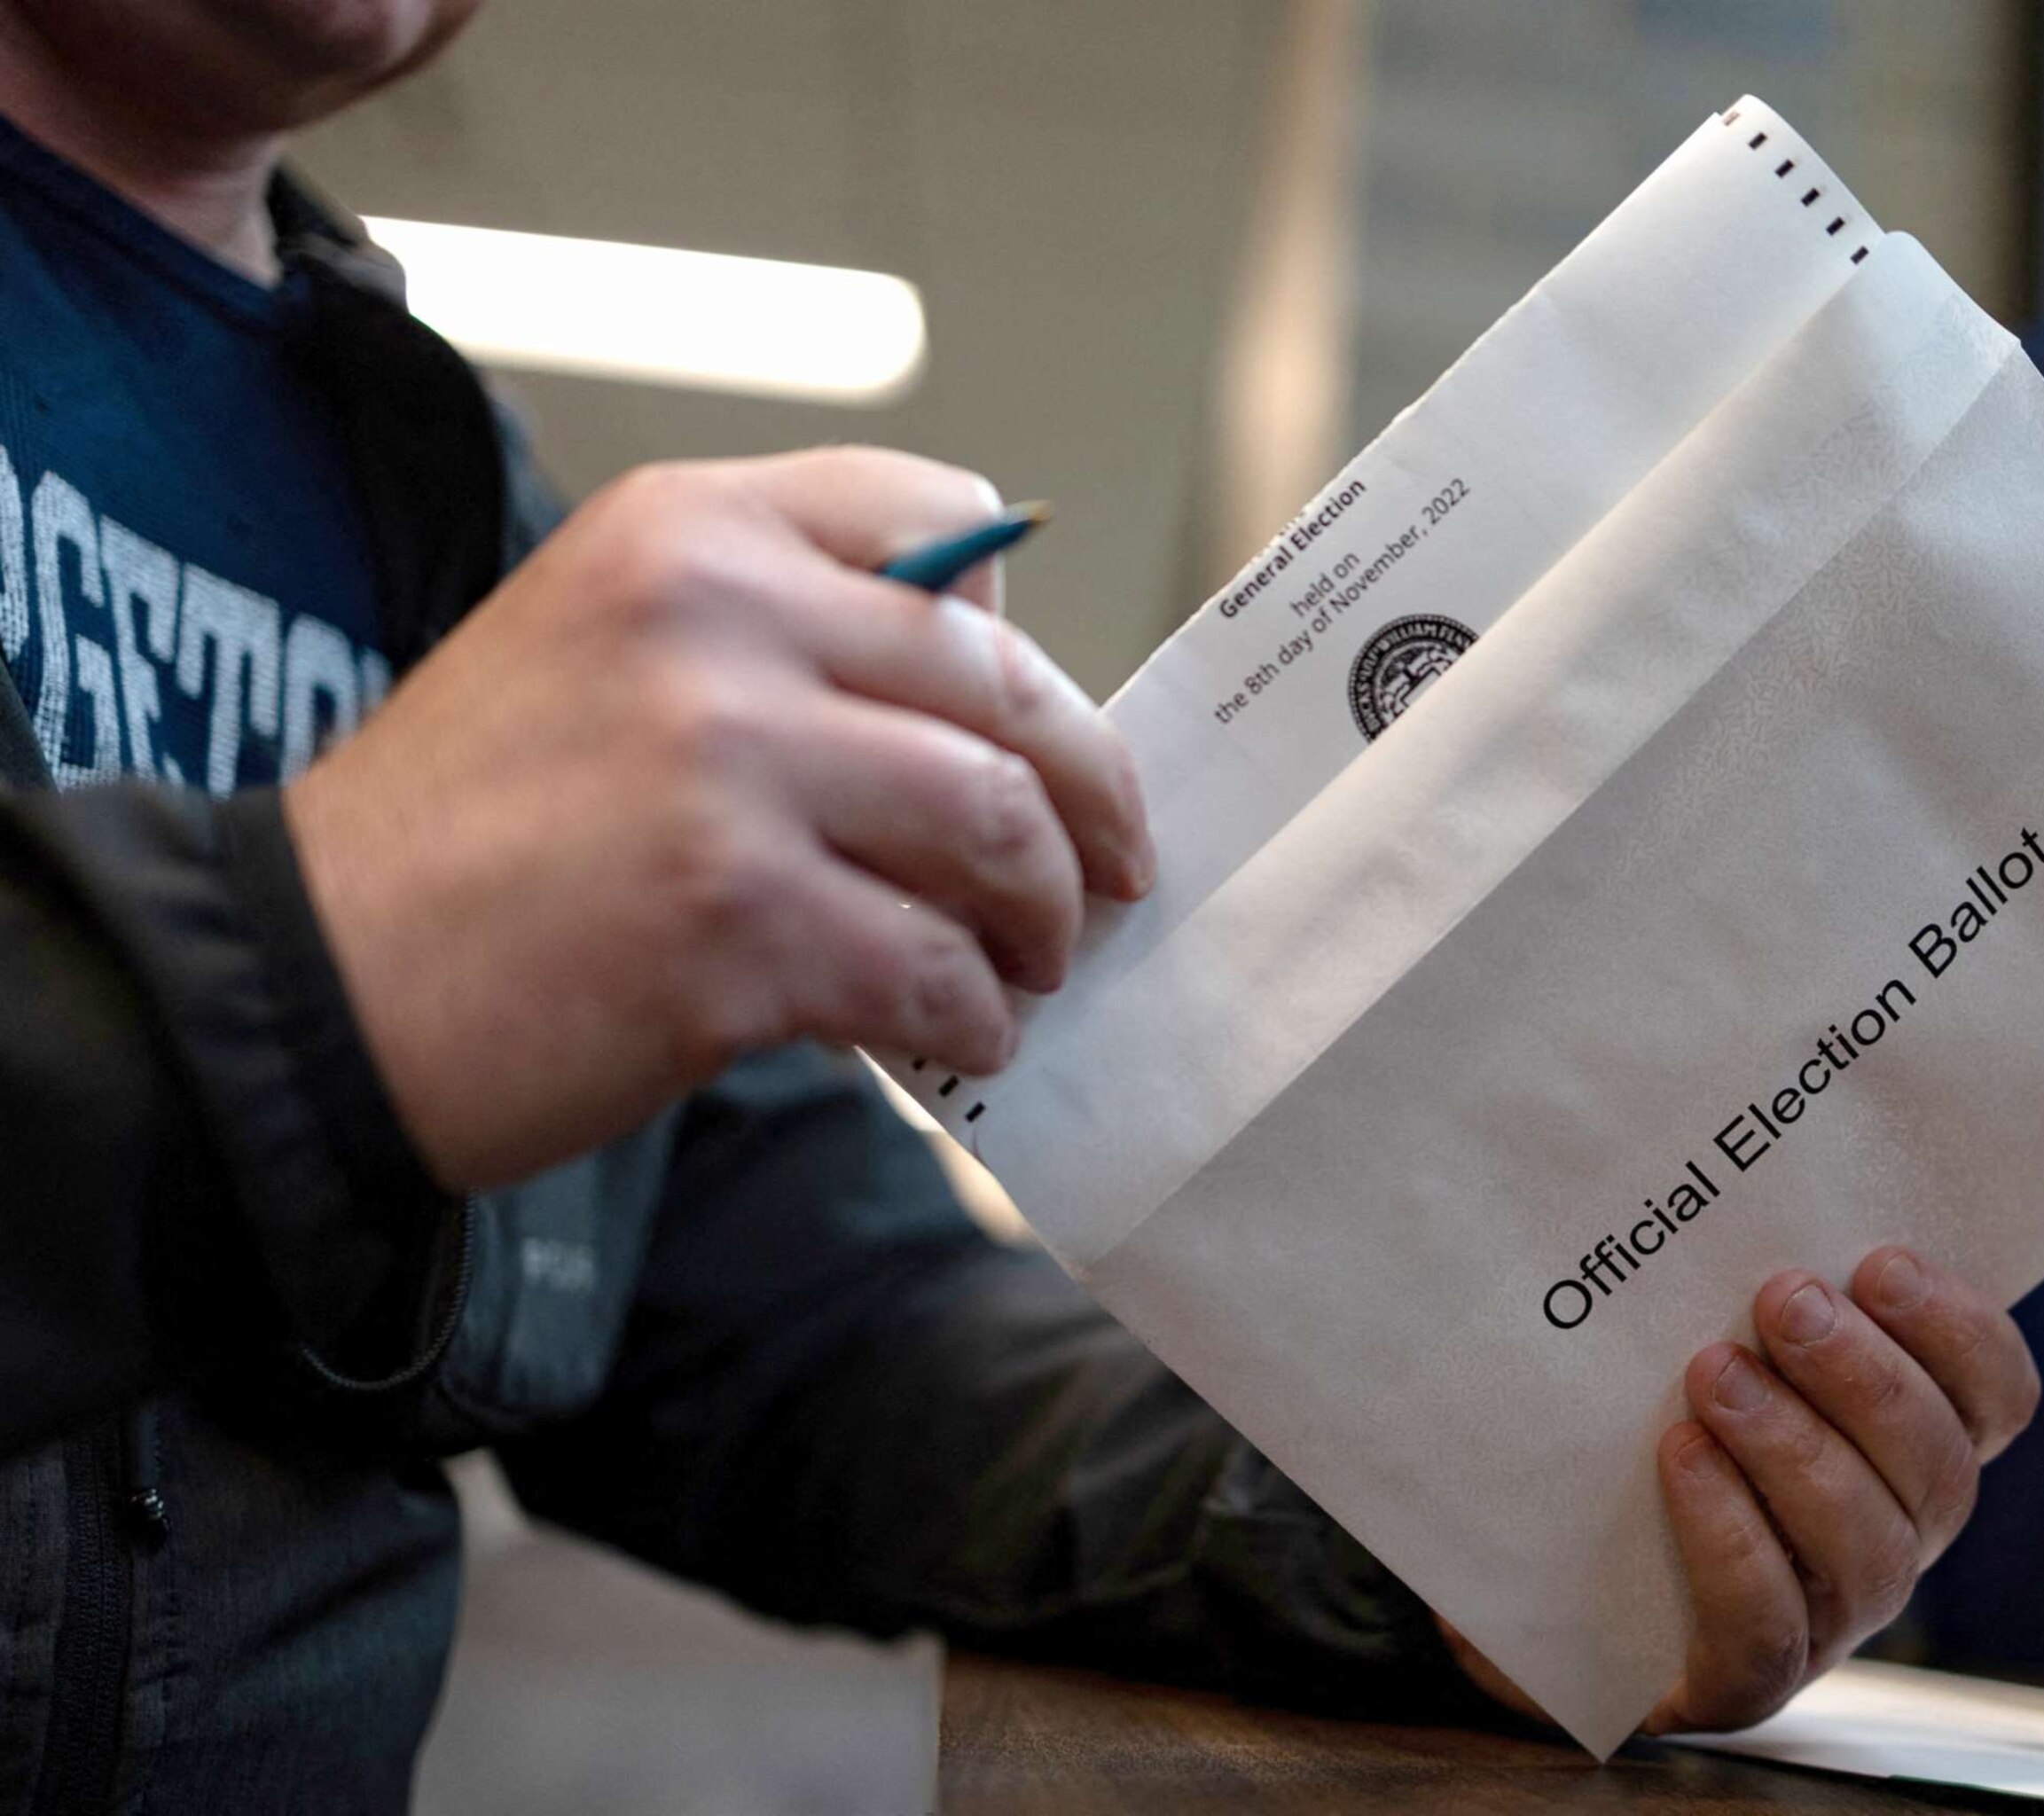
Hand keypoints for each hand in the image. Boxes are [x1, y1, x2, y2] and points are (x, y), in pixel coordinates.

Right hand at [286, 447, 1152, 1187]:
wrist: (307, 980)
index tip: (1046, 724)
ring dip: (1042, 916)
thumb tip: (981, 720)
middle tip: (1114, 873)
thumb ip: (774, 639)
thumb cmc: (464, 834)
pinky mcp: (732, 924)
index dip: (1021, 630)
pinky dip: (971, 1016)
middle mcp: (715, 618)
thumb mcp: (598, 648)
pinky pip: (934, 968)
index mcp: (687, 528)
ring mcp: (725, 769)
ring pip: (992, 827)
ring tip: (1032, 967)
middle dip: (1088, 795)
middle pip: (1002, 684)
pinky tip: (957, 1039)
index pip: (943, 514)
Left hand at [1443, 1247, 2038, 1732]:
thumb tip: (1732, 1148)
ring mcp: (1828, 1617)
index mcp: (1908, 1444)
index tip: (1880, 1261)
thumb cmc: (1631, 1417)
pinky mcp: (1748, 1680)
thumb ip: (1741, 1271)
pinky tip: (1681, 1459)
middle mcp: (1892, 1533)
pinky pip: (1768, 1625)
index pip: (1995, 1394)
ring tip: (1713, 1372)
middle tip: (1782, 1299)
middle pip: (1937, 1465)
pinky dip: (1730, 1535)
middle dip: (1864, 1375)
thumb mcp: (1693, 1327)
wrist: (1537, 1564)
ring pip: (1866, 1545)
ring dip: (1794, 1446)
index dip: (1959, 1330)